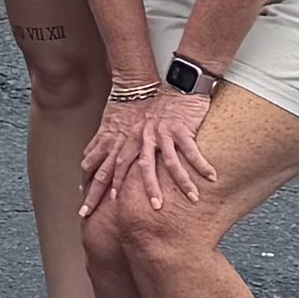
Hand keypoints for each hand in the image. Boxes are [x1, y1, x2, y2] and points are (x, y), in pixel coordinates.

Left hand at [81, 89, 216, 217]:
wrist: (172, 85)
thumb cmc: (149, 107)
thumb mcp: (124, 125)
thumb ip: (109, 145)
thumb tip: (87, 160)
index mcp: (127, 140)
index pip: (110, 168)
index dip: (101, 187)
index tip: (92, 208)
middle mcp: (141, 139)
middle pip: (138, 169)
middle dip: (141, 191)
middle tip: (146, 212)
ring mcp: (161, 133)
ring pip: (169, 162)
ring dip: (181, 182)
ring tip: (193, 198)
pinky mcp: (180, 128)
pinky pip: (192, 149)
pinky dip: (201, 164)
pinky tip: (211, 177)